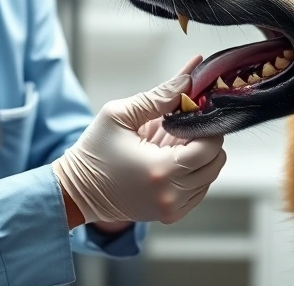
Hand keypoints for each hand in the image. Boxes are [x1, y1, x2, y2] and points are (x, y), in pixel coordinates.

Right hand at [53, 62, 226, 224]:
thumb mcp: (119, 114)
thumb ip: (158, 96)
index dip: (207, 125)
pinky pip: (199, 189)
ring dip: (201, 155)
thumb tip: (188, 79)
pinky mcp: (171, 214)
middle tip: (184, 125)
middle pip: (216, 161)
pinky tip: (172, 159)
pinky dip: (194, 172)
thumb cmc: (94, 151)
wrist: (78, 191)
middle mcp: (171, 195)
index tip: (193, 113)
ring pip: (210, 175)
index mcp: (160, 170)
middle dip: (206, 138)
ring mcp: (173, 209)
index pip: (210, 146)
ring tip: (173, 142)